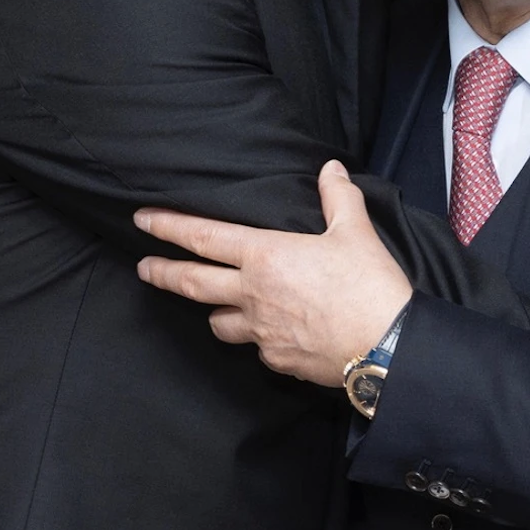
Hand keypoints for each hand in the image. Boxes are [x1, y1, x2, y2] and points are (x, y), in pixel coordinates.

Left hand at [135, 160, 411, 386]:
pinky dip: (257, 338)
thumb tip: (331, 168)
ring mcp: (261, 332)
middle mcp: (252, 294)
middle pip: (192, 283)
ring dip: (213, 311)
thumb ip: (338, 197)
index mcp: (265, 256)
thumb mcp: (355, 231)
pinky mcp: (277, 360)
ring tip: (217, 307)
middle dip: (162, 272)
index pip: (203, 237)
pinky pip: (255, 346)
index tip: (143, 220)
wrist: (386, 348)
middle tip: (144, 268)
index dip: (169, 226)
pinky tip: (271, 333)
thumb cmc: (368, 285)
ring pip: (219, 322)